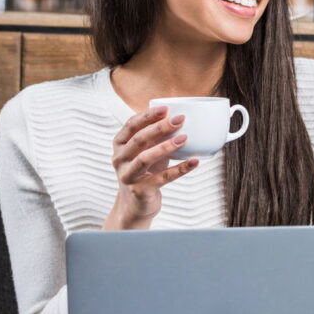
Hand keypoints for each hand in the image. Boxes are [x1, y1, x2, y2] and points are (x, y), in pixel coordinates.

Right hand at [107, 105, 198, 228]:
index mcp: (119, 144)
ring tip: (185, 138)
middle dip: (159, 128)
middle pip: (139, 139)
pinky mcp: (140, 190)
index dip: (148, 116)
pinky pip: (162, 178)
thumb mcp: (147, 150)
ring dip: (166, 147)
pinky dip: (180, 169)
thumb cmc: (145, 170)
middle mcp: (119, 159)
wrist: (136, 204)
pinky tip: (194, 161)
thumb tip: (180, 115)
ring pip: (145, 158)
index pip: (131, 125)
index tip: (166, 108)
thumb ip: (155, 135)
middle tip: (180, 119)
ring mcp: (128, 175)